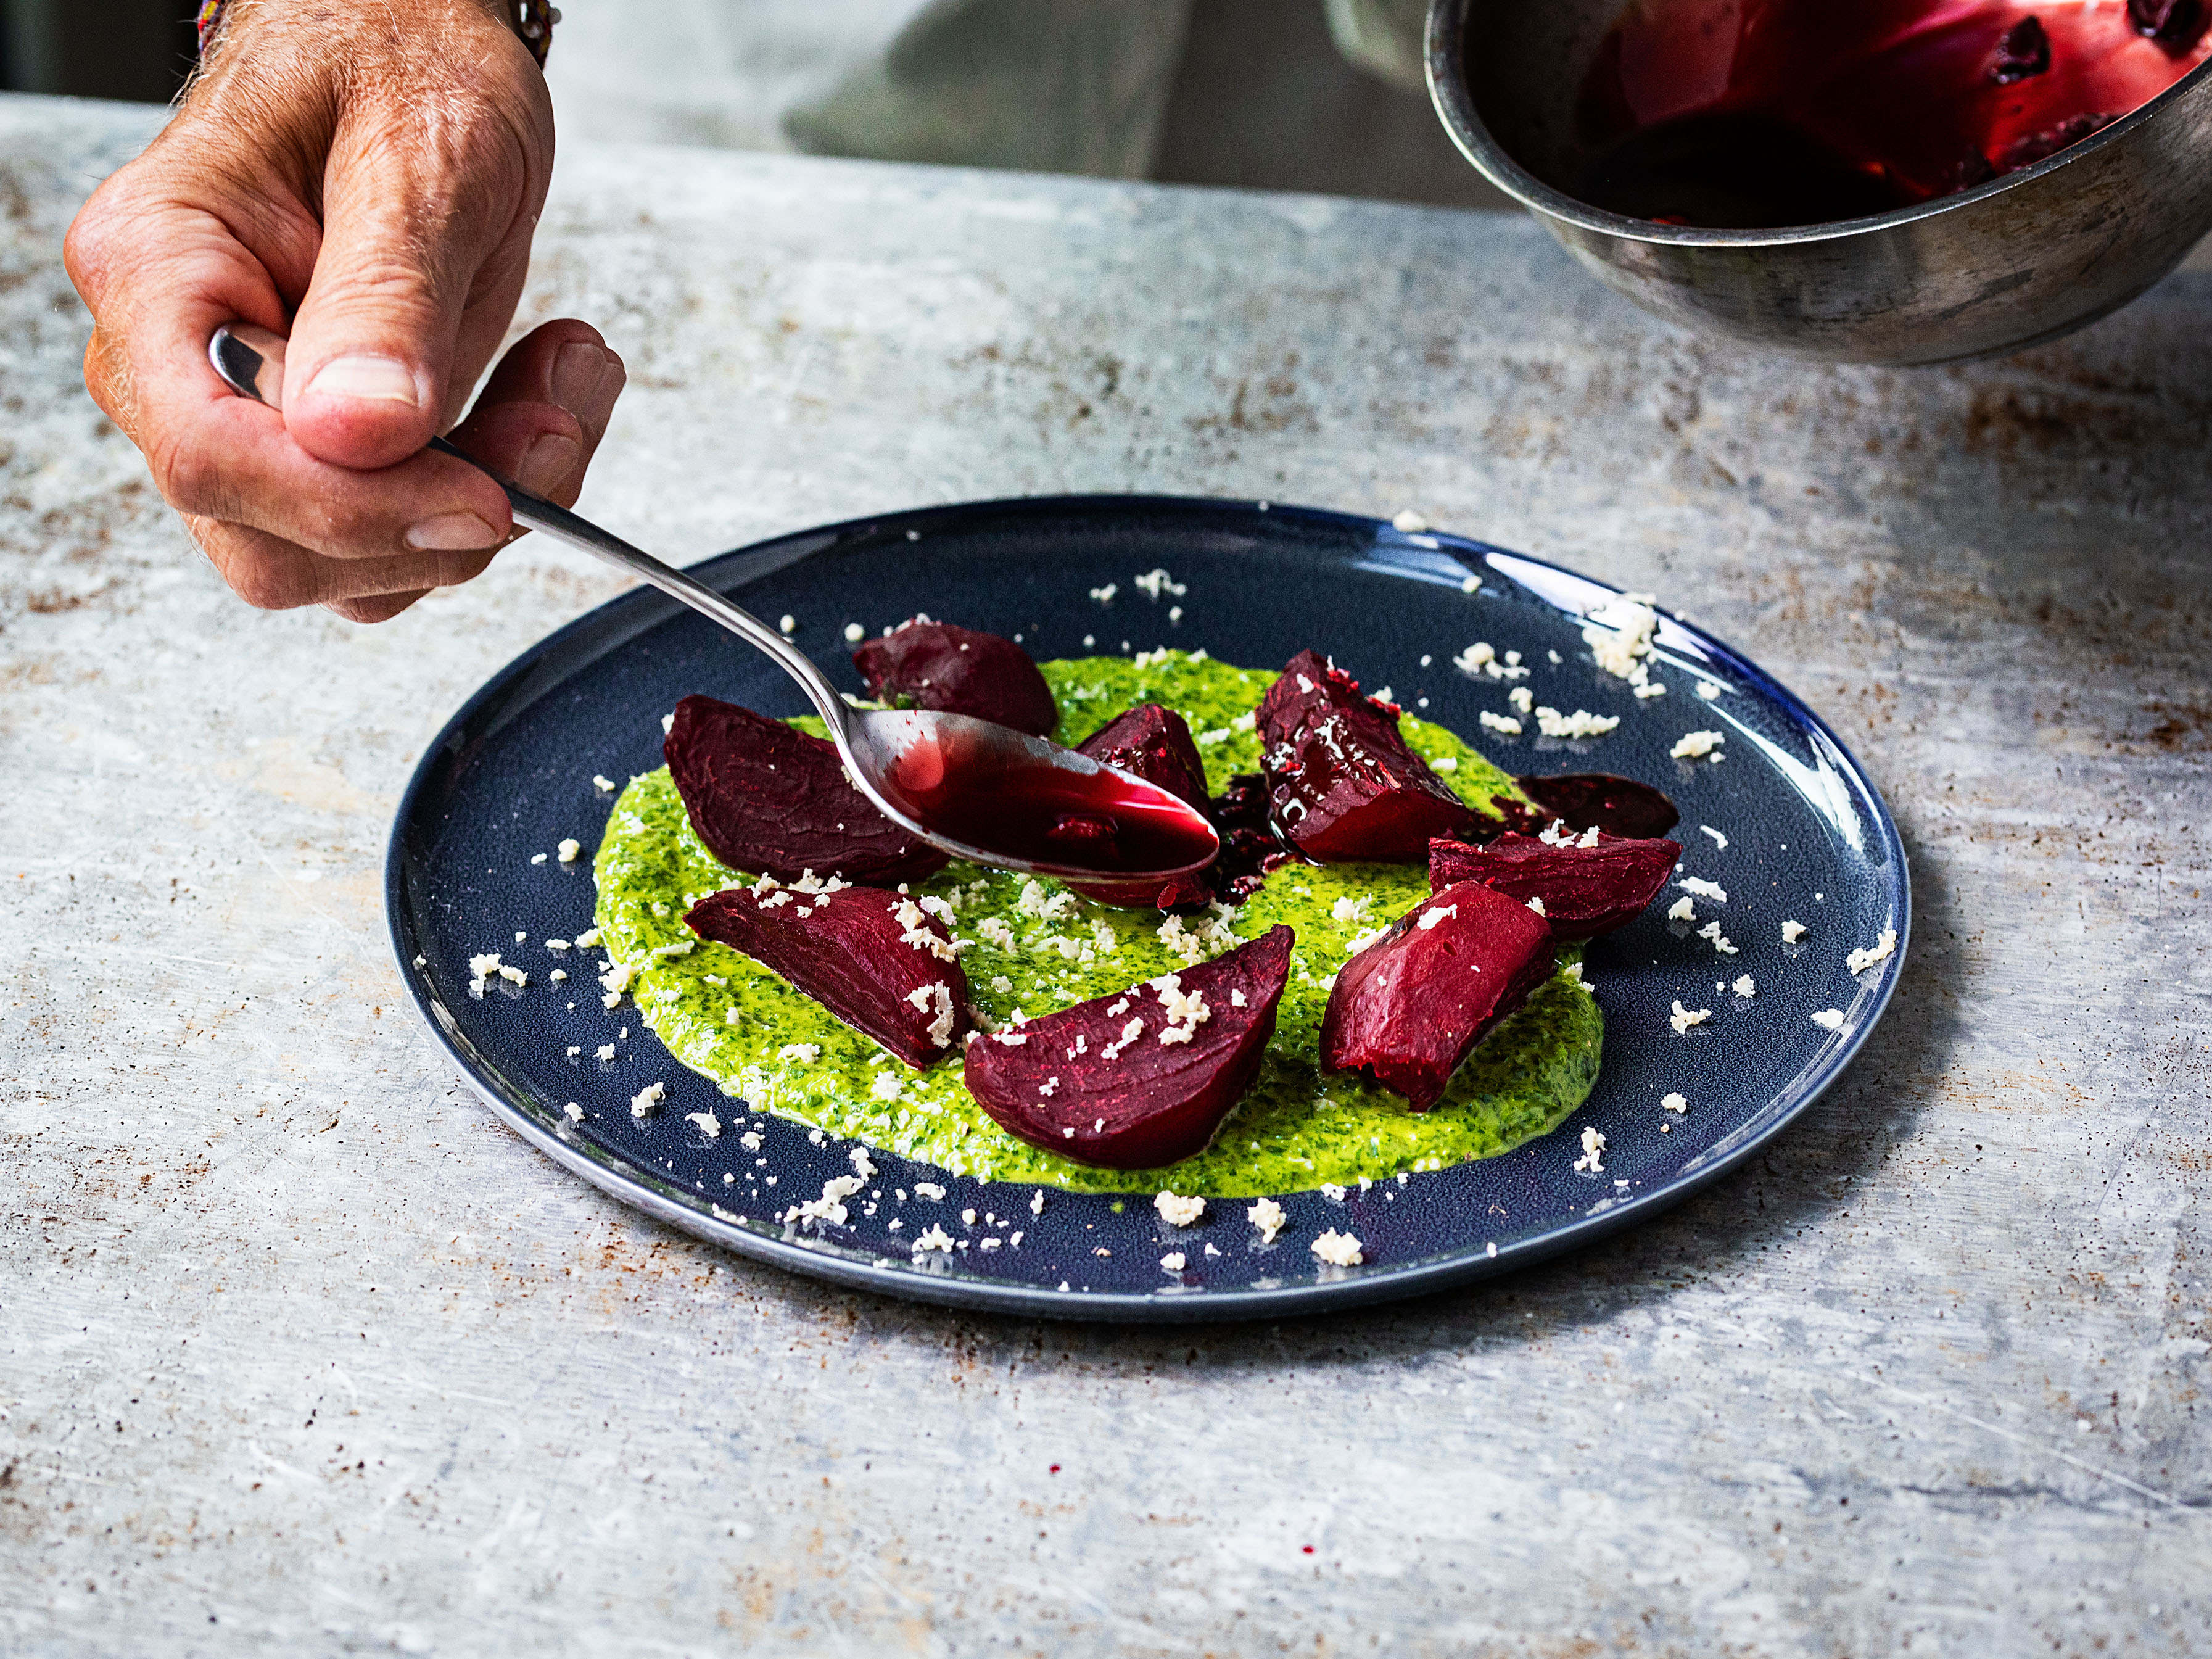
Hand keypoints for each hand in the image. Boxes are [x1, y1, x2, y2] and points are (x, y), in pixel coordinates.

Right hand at [64, 0, 624, 622]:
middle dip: (437, 519)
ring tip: (564, 386)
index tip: (483, 492)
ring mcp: (250, 419)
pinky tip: (542, 407)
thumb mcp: (420, 154)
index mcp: (161, 268)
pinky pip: (399, 538)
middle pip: (277, 543)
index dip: (354, 506)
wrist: (410, 40)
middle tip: (555, 420)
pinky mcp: (327, 449)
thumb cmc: (394, 57)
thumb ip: (389, 296)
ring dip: (484, 512)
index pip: (214, 455)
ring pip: (348, 567)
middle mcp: (181, 362)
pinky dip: (492, 500)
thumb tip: (359, 431)